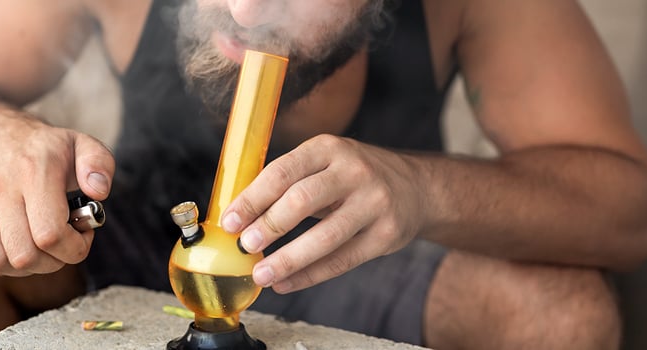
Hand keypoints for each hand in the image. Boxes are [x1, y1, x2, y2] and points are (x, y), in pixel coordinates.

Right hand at [0, 116, 114, 276]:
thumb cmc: (47, 147)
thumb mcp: (81, 143)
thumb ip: (99, 164)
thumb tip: (99, 192)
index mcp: (34, 172)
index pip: (50, 234)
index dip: (74, 248)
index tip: (84, 234)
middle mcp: (2, 189)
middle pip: (25, 255)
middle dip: (56, 260)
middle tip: (66, 242)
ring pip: (2, 262)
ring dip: (32, 266)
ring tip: (46, 247)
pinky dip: (12, 265)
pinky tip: (28, 246)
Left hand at [221, 134, 427, 292]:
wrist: (417, 187)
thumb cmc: (353, 177)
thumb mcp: (325, 162)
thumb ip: (288, 181)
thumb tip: (238, 215)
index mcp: (328, 148)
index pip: (282, 172)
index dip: (252, 198)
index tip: (229, 221)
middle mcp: (354, 171)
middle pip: (303, 200)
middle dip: (269, 226)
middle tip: (244, 246)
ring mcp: (374, 203)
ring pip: (325, 237)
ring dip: (288, 259)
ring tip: (261, 274)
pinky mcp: (387, 234)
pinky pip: (342, 260)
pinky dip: (310, 275)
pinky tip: (286, 283)